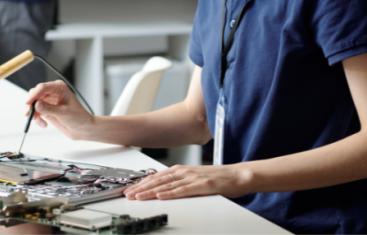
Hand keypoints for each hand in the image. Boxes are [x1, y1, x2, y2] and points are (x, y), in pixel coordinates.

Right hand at [25, 81, 94, 139]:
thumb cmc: (78, 117)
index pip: (43, 87)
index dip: (34, 94)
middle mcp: (53, 92)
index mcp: (59, 87)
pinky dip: (36, 118)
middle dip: (31, 104)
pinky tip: (44, 124)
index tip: (28, 103)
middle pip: (35, 94)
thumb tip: (36, 104)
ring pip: (33, 103)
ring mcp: (48, 101)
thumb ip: (49, 108)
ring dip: (33, 112)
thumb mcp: (64, 112)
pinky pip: (35, 111)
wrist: (82, 128)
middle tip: (30, 113)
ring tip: (38, 120)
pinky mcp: (46, 109)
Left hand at [124, 164, 252, 200]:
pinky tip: (160, 196)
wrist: (239, 175)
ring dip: (151, 191)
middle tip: (127, 194)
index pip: (157, 176)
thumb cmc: (219, 179)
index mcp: (183, 170)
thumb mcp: (195, 178)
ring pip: (167, 185)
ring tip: (138, 196)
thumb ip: (180, 182)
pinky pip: (184, 190)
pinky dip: (171, 193)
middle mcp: (186, 172)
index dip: (142, 183)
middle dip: (141, 187)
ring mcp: (194, 178)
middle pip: (158, 180)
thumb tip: (164, 189)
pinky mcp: (203, 185)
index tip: (130, 189)